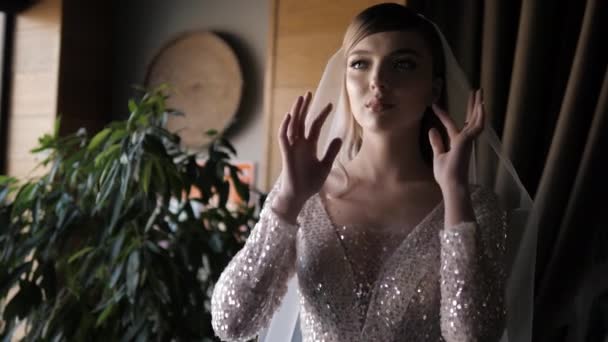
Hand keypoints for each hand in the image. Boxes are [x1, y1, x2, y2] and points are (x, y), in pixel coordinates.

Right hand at [276, 92, 341, 207]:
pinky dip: (285, 127)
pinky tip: (289, 116)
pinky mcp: (286, 154)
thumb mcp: (325, 166)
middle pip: (301, 121)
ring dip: (295, 112)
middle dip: (305, 107)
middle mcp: (299, 144)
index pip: (315, 125)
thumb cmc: (310, 182)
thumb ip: (331, 152)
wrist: (299, 196)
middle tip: (309, 92)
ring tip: (300, 99)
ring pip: (292, 125)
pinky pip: (284, 138)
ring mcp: (292, 148)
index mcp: (309, 145)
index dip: (322, 114)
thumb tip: (339, 137)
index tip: (331, 105)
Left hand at [428, 88, 484, 189]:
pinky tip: (482, 105)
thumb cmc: (446, 175)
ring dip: (478, 106)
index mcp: (457, 143)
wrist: (451, 184)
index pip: (451, 125)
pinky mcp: (468, 141)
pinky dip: (480, 116)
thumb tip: (432, 129)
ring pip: (475, 119)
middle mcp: (464, 140)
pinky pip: (477, 127)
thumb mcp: (438, 155)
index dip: (443, 115)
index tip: (434, 105)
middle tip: (475, 91)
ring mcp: (467, 140)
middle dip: (472, 106)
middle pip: (469, 118)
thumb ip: (437, 143)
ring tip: (479, 92)